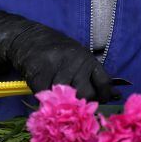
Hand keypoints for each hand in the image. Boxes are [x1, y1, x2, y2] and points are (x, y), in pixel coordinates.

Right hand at [0, 11, 116, 101]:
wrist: (28, 38)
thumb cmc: (56, 52)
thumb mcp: (78, 58)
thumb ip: (92, 77)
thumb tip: (113, 95)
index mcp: (88, 59)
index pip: (104, 83)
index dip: (103, 96)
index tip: (98, 102)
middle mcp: (75, 62)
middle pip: (86, 94)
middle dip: (81, 103)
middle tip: (72, 103)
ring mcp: (57, 67)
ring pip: (65, 98)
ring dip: (61, 103)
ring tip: (57, 99)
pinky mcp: (39, 73)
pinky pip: (46, 97)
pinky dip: (45, 101)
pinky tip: (45, 95)